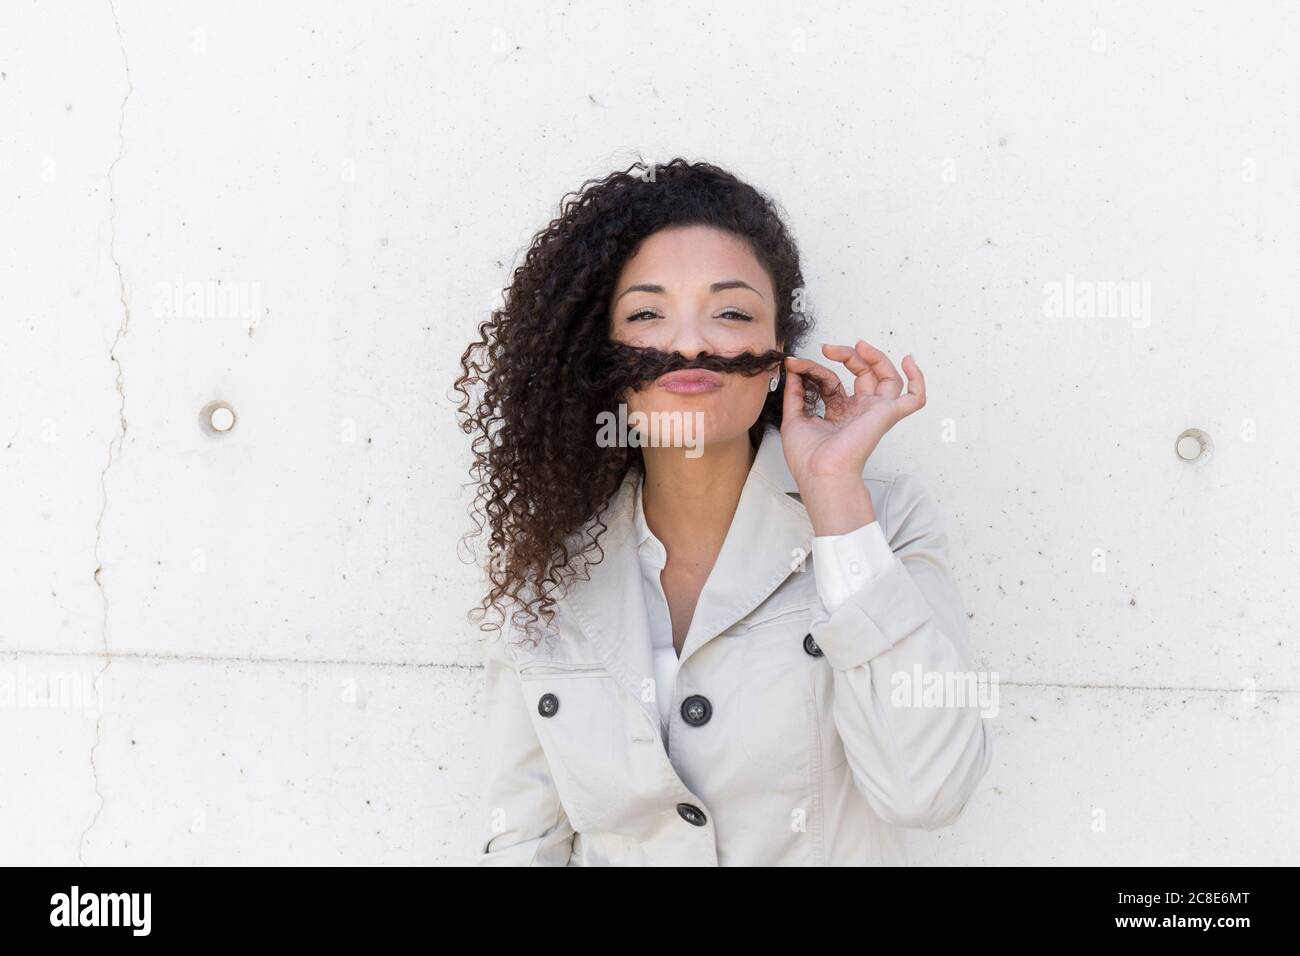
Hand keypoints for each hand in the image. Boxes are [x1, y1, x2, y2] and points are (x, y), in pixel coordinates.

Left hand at [779, 341, 925, 532]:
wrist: (820, 472)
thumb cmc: (809, 458)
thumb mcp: (794, 418)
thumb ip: (795, 393)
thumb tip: (793, 370)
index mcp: (839, 413)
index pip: (833, 381)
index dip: (815, 368)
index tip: (796, 364)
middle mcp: (859, 411)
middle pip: (863, 374)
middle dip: (847, 356)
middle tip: (827, 348)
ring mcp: (875, 412)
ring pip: (887, 378)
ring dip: (875, 357)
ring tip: (858, 346)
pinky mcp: (887, 415)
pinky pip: (914, 398)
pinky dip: (917, 379)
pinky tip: (909, 361)